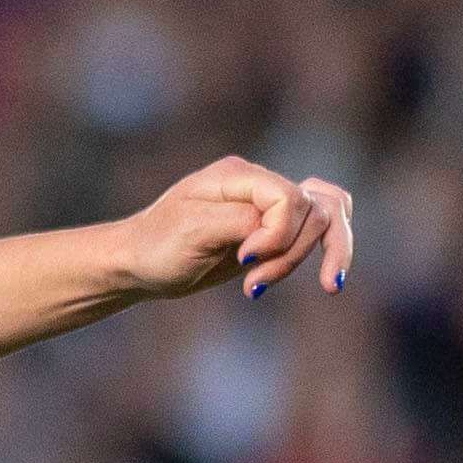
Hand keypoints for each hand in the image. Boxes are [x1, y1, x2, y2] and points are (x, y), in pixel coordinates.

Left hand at [110, 156, 353, 302]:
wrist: (137, 263)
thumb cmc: (156, 247)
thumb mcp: (192, 232)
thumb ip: (241, 222)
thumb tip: (277, 226)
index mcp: (237, 176)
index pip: (289, 198)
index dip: (279, 234)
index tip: (244, 261)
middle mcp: (257, 184)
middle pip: (313, 210)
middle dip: (291, 254)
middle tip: (253, 286)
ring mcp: (267, 203)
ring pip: (325, 216)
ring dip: (311, 256)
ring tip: (269, 286)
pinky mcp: (272, 226)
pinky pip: (319, 225)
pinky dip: (326, 247)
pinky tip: (326, 277)